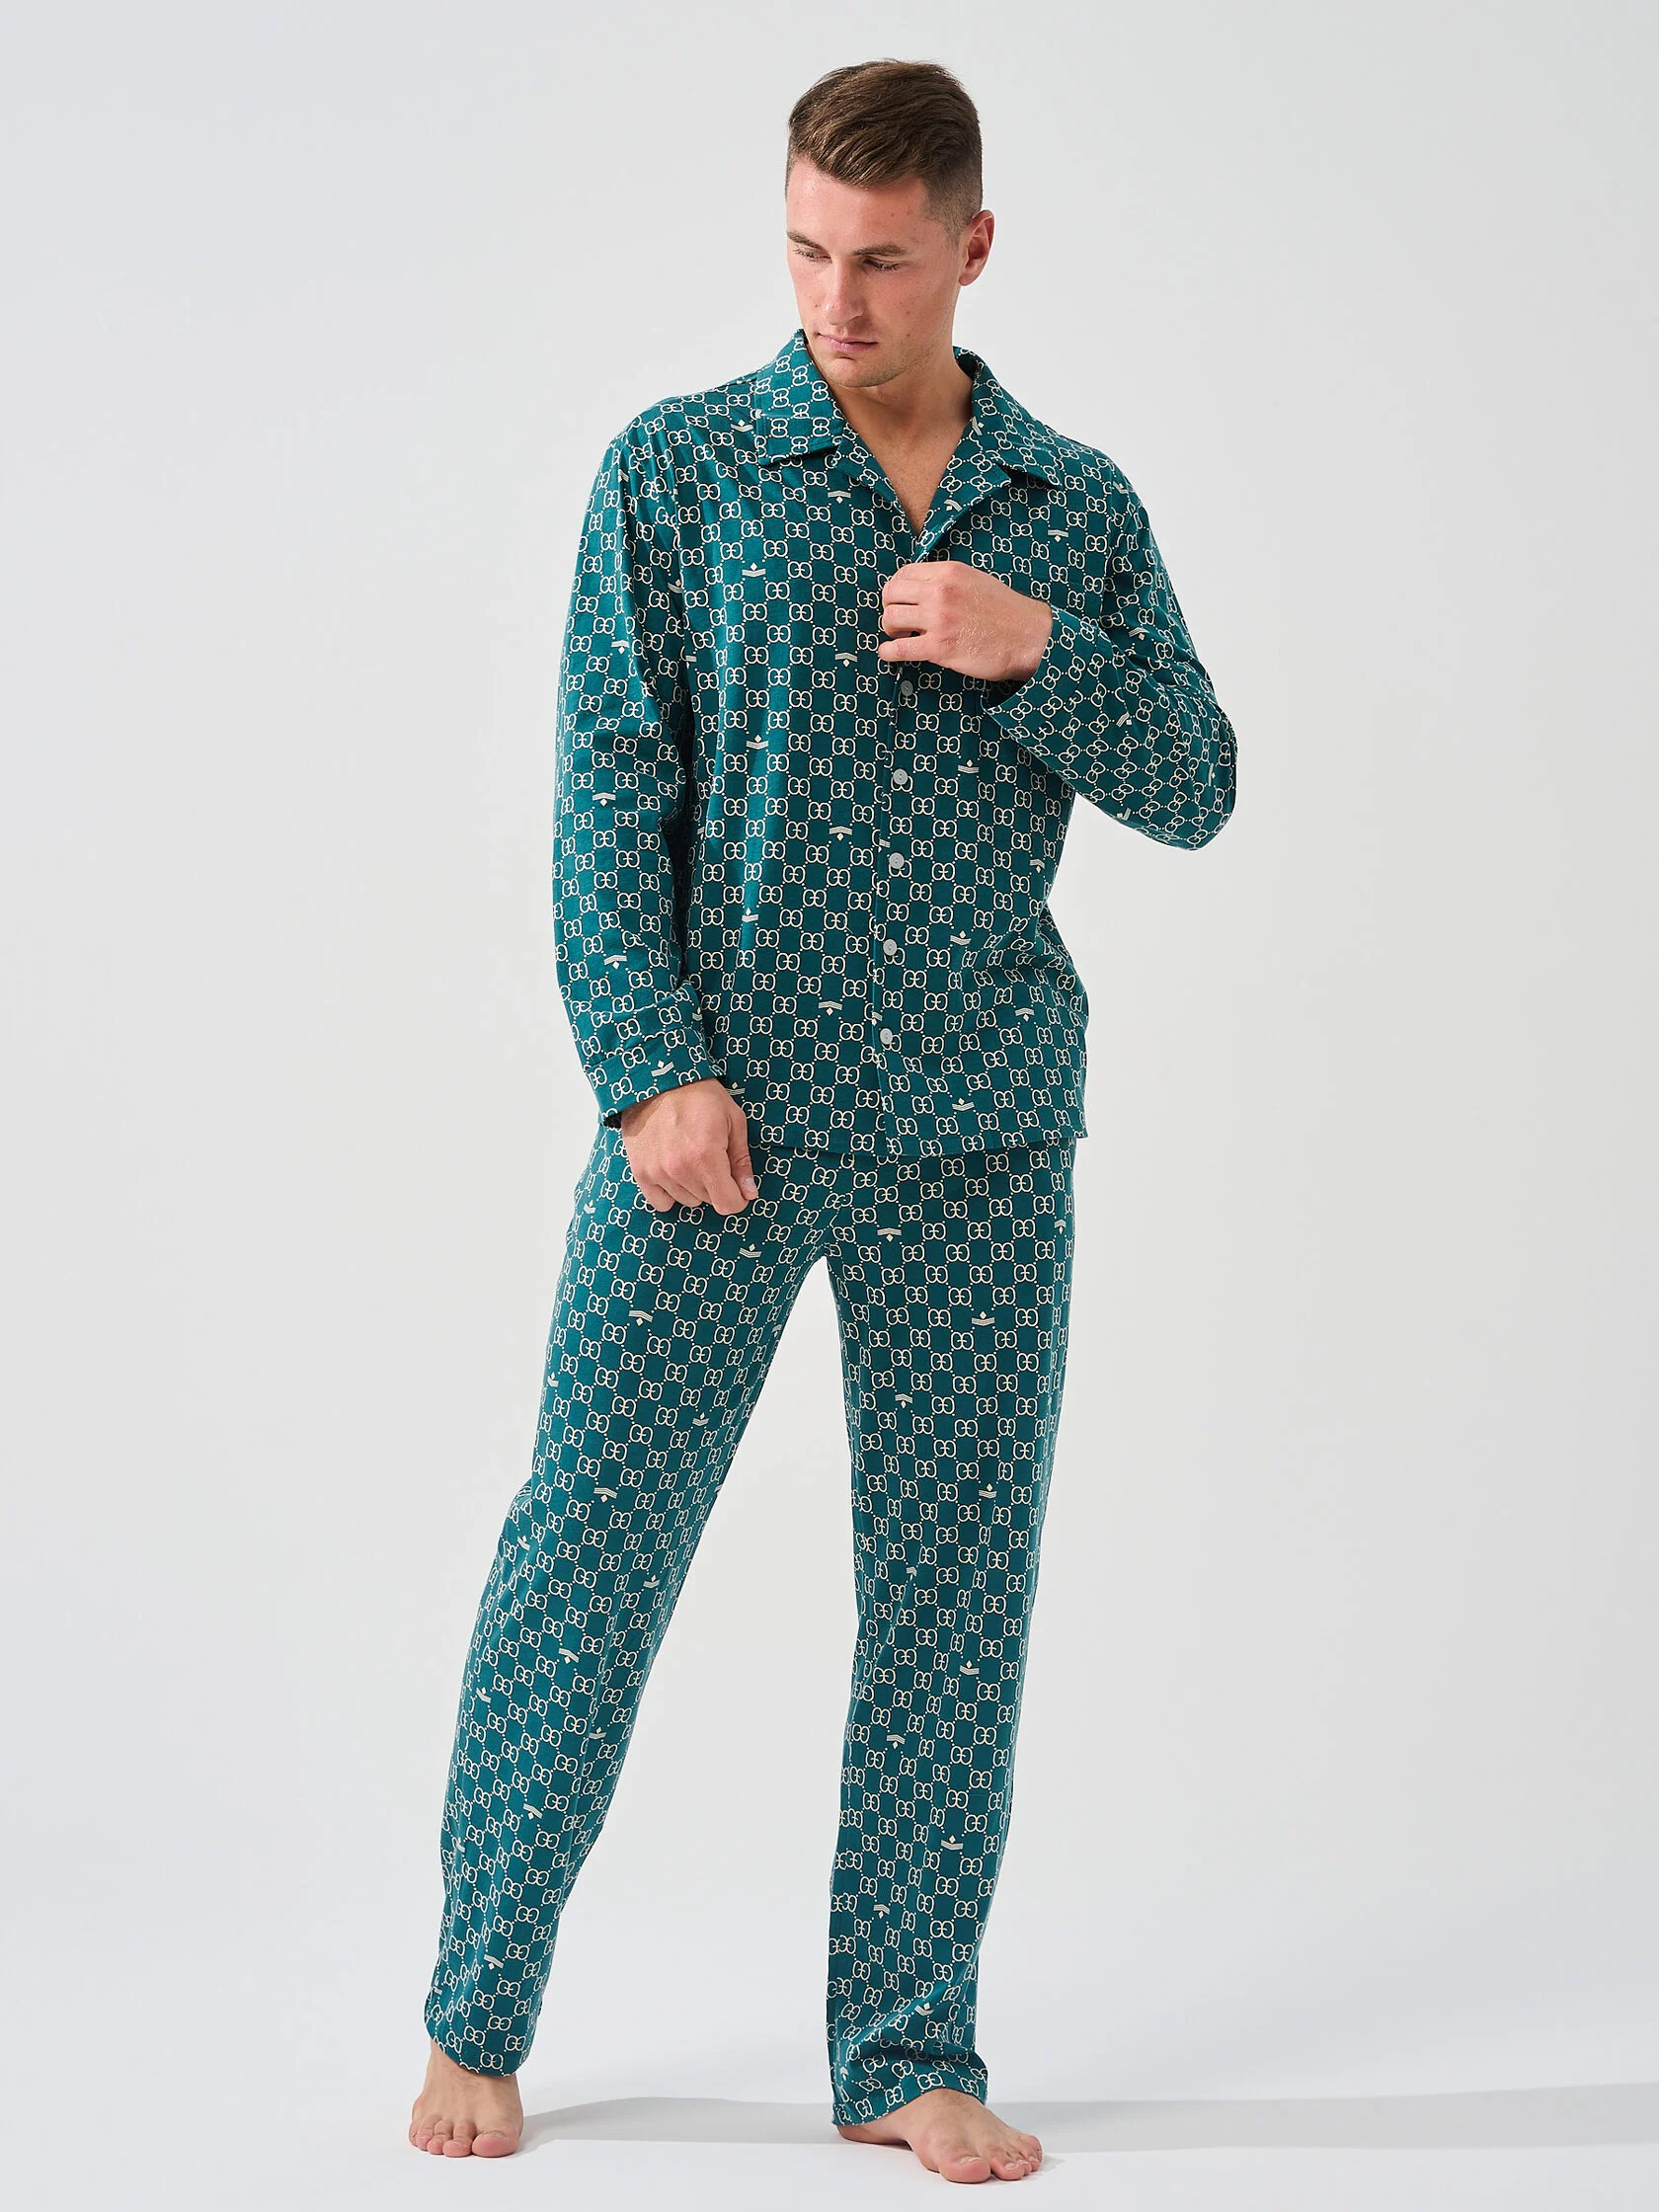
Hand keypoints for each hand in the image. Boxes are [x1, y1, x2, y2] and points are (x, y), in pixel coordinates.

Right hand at [617, 1078, 757, 1213]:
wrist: (659, 1079)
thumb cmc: (701, 1096)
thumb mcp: (733, 1121)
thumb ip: (741, 1161)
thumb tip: (749, 1192)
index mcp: (706, 1156)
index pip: (727, 1204)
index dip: (737, 1199)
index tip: (737, 1188)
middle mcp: (679, 1169)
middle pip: (708, 1201)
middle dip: (716, 1185)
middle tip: (712, 1158)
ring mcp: (657, 1172)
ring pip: (686, 1201)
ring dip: (693, 1187)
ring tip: (690, 1158)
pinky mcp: (640, 1171)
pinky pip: (660, 1202)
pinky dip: (670, 1192)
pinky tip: (673, 1172)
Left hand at [878, 559, 1053, 682]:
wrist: (1029, 637)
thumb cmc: (1006, 612)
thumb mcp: (976, 580)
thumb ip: (948, 581)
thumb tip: (922, 589)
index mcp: (949, 572)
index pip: (903, 573)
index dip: (896, 589)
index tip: (900, 601)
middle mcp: (940, 592)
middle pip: (891, 594)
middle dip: (889, 608)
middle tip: (899, 621)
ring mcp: (938, 619)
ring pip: (890, 619)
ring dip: (890, 630)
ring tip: (900, 637)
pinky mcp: (939, 647)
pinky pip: (898, 649)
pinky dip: (888, 652)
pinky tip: (889, 654)